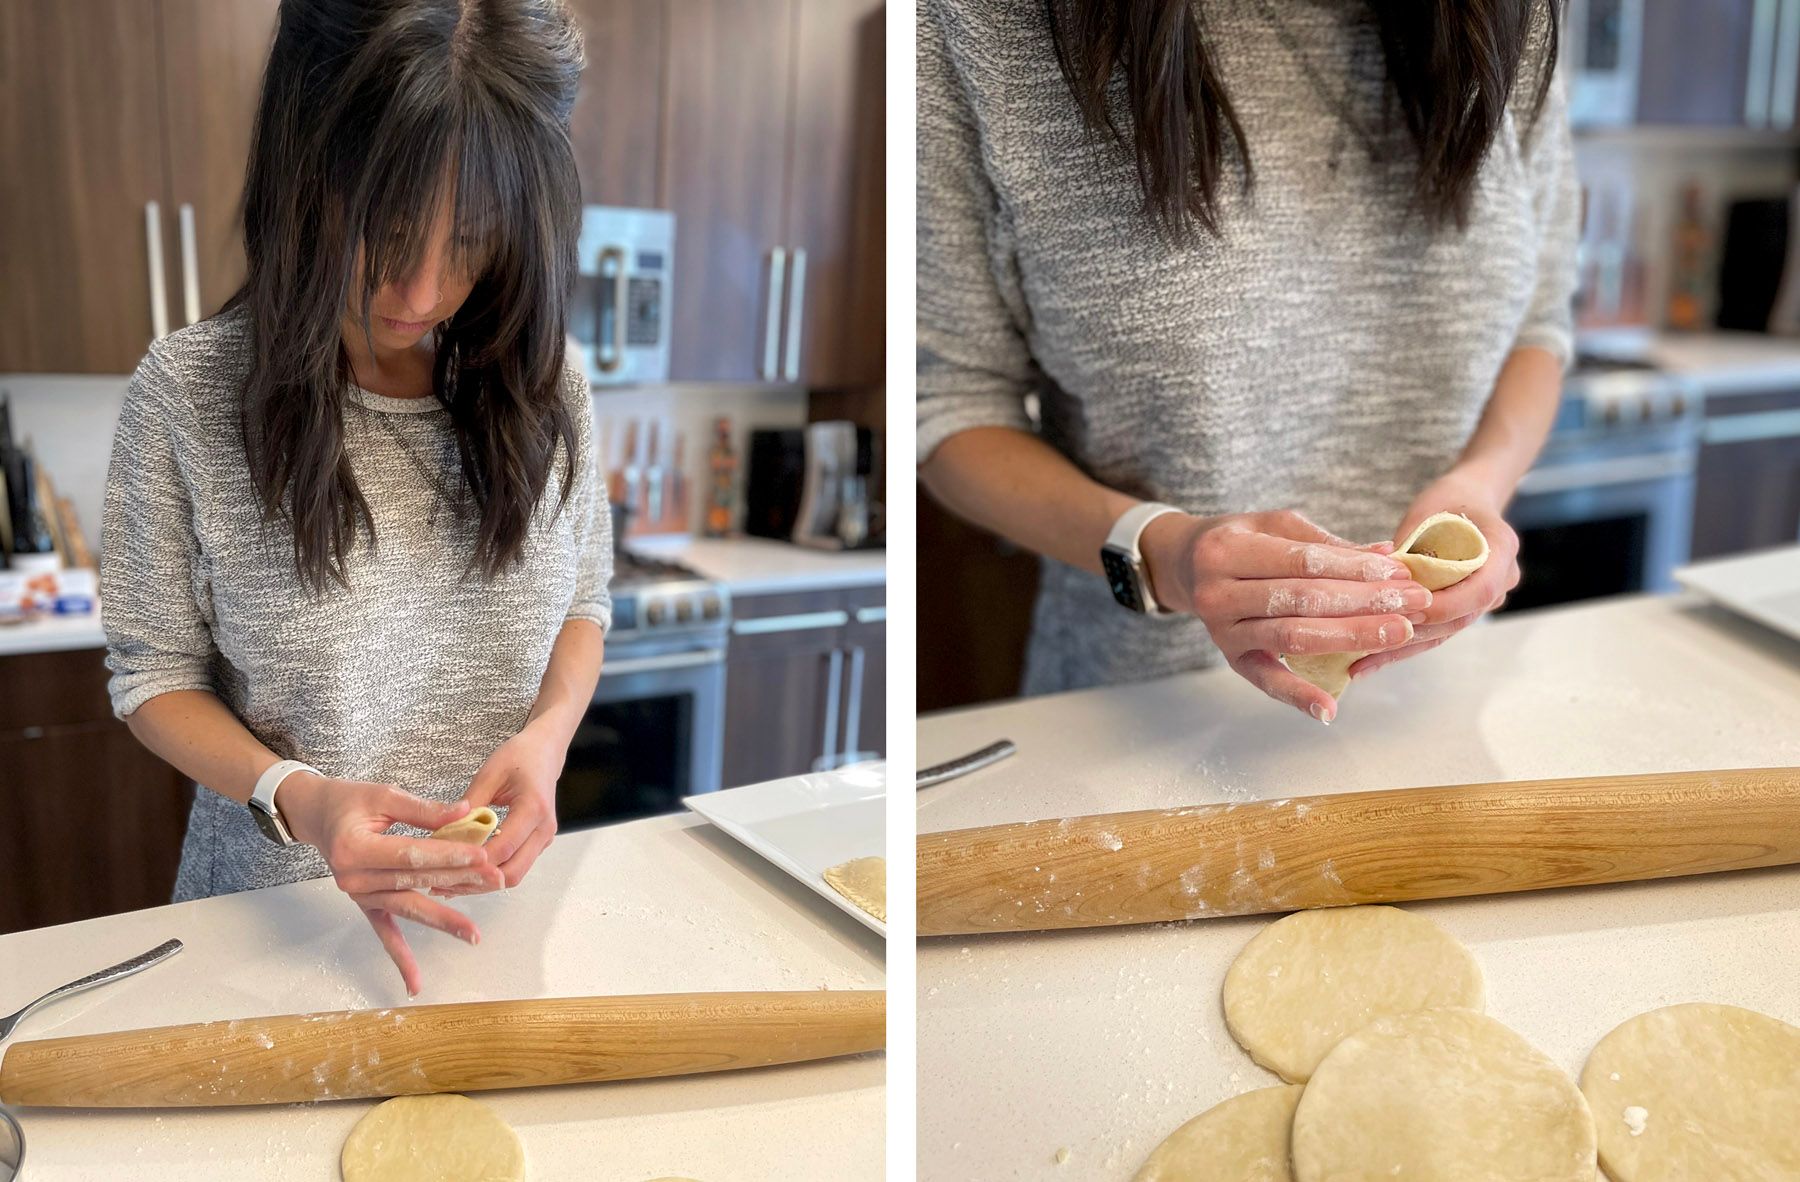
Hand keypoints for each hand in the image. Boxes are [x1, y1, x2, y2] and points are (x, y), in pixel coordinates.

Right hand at [278, 773, 502, 996]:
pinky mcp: (365, 905)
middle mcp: (354, 878)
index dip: (449, 855)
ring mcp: (359, 896)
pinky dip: (400, 959)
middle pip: (415, 883)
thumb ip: (424, 810)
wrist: (317, 816)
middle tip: (495, 881)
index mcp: (356, 848)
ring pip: (408, 908)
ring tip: (473, 934)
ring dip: (442, 920)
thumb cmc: (350, 802)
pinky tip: (415, 984)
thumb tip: (465, 812)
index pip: (412, 855)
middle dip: (458, 882)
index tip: (482, 856)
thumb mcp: (384, 795)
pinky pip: (384, 934)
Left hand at [429, 719, 564, 897]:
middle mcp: (543, 829)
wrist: (545, 752)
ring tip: (449, 883)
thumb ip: (471, 803)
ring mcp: (543, 839)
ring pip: (513, 876)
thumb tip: (447, 831)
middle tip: (443, 882)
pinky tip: (464, 873)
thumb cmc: (520, 757)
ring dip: (483, 883)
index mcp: (533, 809)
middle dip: (477, 882)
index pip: (503, 848)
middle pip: (511, 873)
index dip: (474, 861)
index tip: (444, 863)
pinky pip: (515, 867)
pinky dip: (490, 875)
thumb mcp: (490, 773)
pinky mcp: (537, 844)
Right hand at [1137, 508, 1431, 721]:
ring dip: (1350, 638)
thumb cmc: (1242, 540)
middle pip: (1303, 601)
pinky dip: (1298, 696)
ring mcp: (1222, 630)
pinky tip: (1330, 709)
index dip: (1355, 569)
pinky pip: (1266, 681)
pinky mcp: (1229, 658)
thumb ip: (1327, 544)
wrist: (1187, 565)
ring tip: (1397, 633)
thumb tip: (1386, 555)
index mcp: (1228, 550)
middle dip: (1365, 603)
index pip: (1304, 562)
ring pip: (1293, 637)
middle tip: (1415, 604)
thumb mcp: (1276, 527)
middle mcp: (1218, 592)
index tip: (1401, 574)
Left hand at [1348, 466, 1521, 680]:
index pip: (1479, 590)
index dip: (1443, 605)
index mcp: (1502, 549)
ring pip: (1445, 631)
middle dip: (1413, 635)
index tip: (1405, 611)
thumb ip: (1411, 548)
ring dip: (1402, 649)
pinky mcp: (1464, 609)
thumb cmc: (1447, 501)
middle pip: (1460, 618)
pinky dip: (1403, 645)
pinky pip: (1436, 631)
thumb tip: (1377, 580)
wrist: (1470, 500)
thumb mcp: (1428, 515)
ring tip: (1361, 666)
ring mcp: (1486, 599)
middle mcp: (1502, 579)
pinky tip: (1369, 661)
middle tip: (1368, 649)